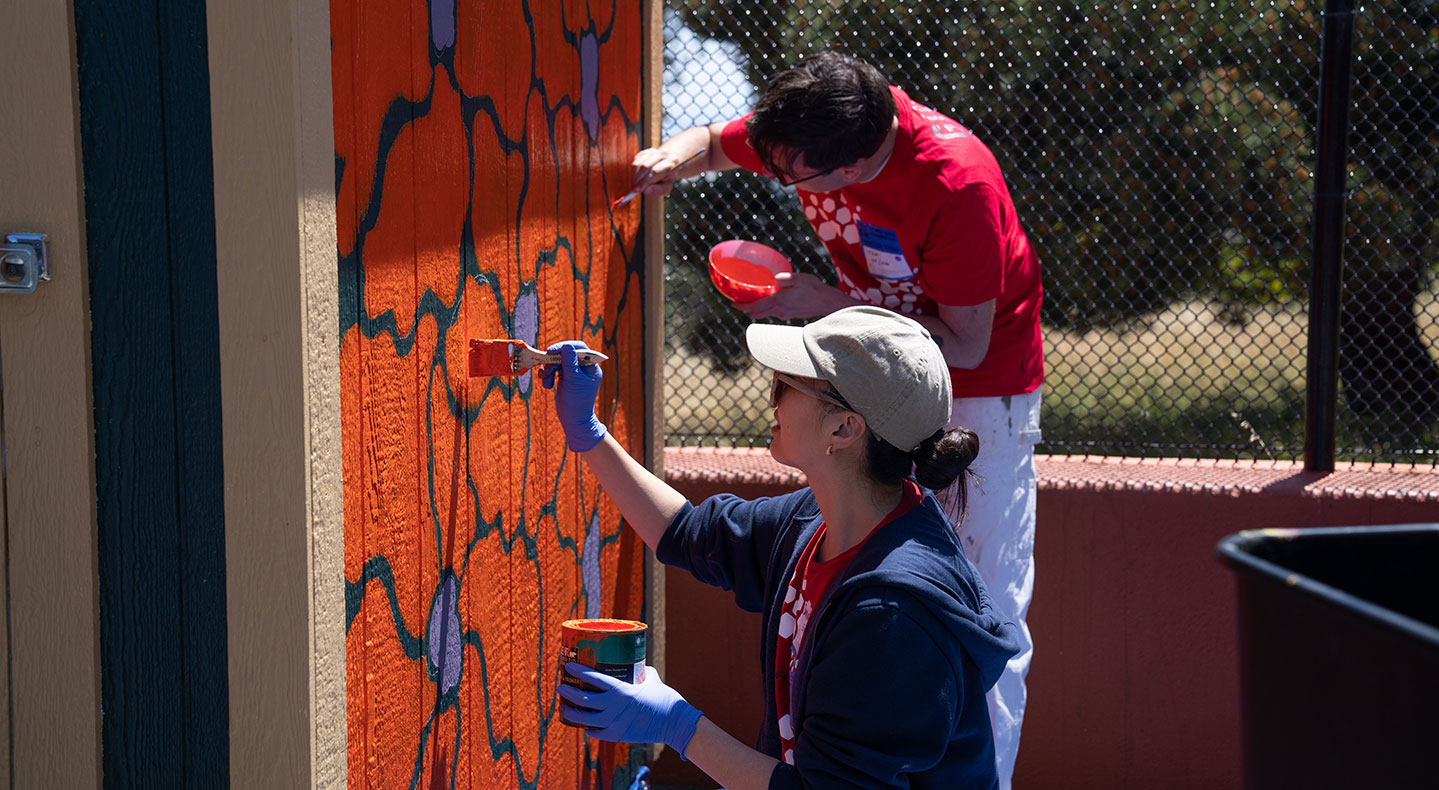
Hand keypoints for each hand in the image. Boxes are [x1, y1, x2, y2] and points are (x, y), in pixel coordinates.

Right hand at [539, 341, 606, 452]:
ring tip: (545, 381)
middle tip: (545, 364)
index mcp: (591, 367)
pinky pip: (554, 369)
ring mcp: (574, 372)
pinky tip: (546, 384)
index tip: (552, 350)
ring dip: (549, 369)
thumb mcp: (573, 380)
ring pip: (558, 361)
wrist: (574, 420)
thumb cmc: (577, 402)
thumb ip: (570, 362)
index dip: (565, 346)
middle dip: (554, 360)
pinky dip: (548, 375)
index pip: (580, 348)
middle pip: (566, 353)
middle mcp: (583, 367)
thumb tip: (566, 346)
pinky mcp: (565, 378)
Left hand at [558, 663, 703, 755]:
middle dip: (568, 692)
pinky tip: (583, 725)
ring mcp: (613, 723)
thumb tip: (637, 665)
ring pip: (584, 719)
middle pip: (583, 699)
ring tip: (564, 708)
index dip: (579, 672)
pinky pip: (596, 733)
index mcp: (621, 690)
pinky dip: (587, 728)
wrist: (674, 722)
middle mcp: (613, 707)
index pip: (594, 678)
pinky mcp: (617, 736)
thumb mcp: (651, 679)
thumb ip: (641, 672)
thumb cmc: (665, 698)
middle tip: (561, 687)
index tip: (568, 667)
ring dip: (571, 713)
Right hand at [631, 147, 688, 195]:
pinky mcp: (645, 152)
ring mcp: (654, 151)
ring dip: (635, 175)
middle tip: (634, 188)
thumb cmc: (666, 179)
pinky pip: (636, 161)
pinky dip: (634, 170)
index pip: (655, 172)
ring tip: (635, 184)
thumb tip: (646, 190)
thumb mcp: (666, 187)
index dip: (644, 181)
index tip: (638, 190)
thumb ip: (658, 190)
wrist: (667, 167)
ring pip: (639, 163)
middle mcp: (663, 154)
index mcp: (672, 162)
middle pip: (645, 166)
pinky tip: (637, 177)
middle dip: (638, 179)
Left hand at [734, 272, 859, 319]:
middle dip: (747, 308)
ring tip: (752, 300)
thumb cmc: (815, 290)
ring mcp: (785, 314)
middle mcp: (779, 311)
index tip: (733, 304)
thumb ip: (785, 278)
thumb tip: (775, 278)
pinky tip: (770, 300)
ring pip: (766, 313)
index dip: (742, 306)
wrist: (828, 304)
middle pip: (757, 312)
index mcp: (778, 301)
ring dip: (758, 308)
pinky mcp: (790, 315)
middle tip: (739, 303)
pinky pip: (774, 312)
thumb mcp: (799, 279)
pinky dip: (768, 308)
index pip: (755, 307)